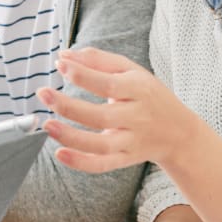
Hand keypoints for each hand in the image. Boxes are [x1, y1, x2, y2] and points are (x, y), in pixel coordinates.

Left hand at [37, 47, 200, 172]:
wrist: (178, 132)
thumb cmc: (148, 94)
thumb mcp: (131, 70)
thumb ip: (98, 60)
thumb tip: (64, 56)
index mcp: (139, 89)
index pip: (108, 83)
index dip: (82, 74)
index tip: (60, 65)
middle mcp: (137, 117)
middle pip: (100, 116)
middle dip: (68, 105)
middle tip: (43, 93)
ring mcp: (132, 142)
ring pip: (100, 145)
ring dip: (71, 137)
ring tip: (46, 125)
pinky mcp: (126, 159)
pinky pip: (102, 165)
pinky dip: (81, 162)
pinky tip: (60, 153)